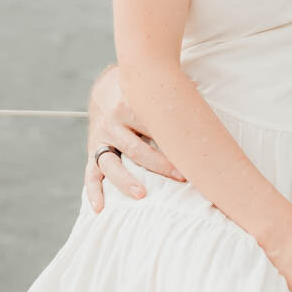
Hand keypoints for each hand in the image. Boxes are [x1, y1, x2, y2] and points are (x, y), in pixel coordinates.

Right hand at [84, 64, 184, 209]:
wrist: (108, 84)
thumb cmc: (141, 88)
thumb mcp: (152, 87)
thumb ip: (171, 95)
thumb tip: (201, 101)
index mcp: (128, 103)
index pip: (153, 126)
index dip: (172, 141)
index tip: (191, 155)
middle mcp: (112, 121)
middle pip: (135, 148)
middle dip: (159, 164)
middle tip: (181, 176)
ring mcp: (101, 137)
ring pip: (112, 163)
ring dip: (126, 180)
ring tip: (141, 194)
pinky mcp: (93, 149)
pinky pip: (90, 173)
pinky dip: (93, 191)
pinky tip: (99, 208)